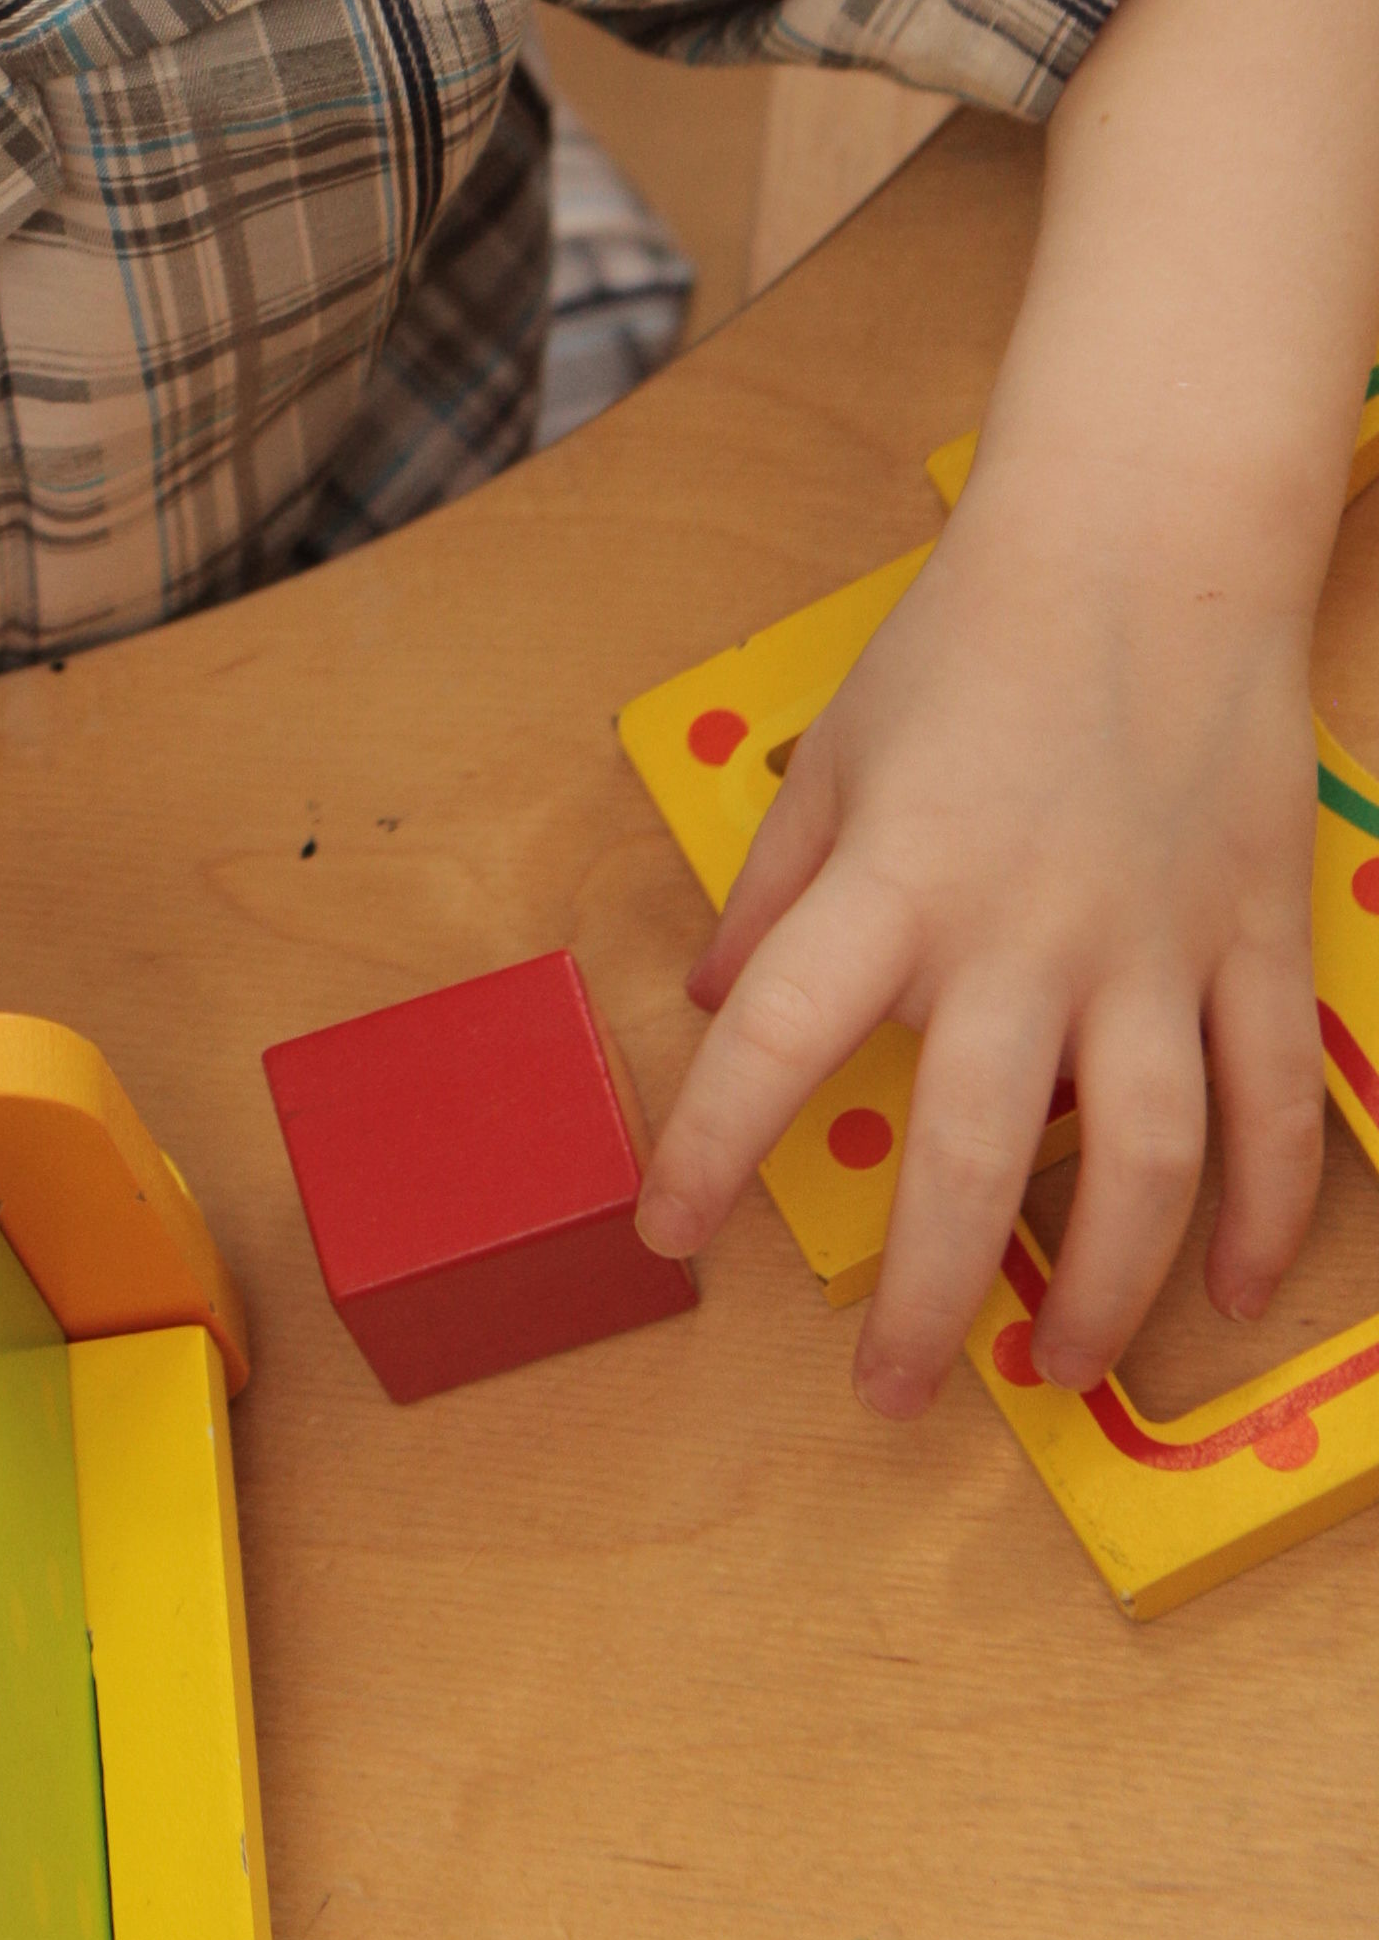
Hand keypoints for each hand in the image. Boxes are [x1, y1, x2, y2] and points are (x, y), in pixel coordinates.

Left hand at [631, 500, 1324, 1414]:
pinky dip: (1263, 1209)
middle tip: (890, 1394)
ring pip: (1139, 1162)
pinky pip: (1272, 1103)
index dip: (709, 1149)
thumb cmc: (972, 640)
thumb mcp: (836, 751)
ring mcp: (1154, 946)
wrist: (1146, 545)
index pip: (773, 1040)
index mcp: (897, 882)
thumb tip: (704, 1000)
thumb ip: (774, 886)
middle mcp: (1024, 934)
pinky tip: (1235, 1288)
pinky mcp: (1257, 939)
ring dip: (1101, 1287)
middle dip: (923, 1296)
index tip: (667, 1233)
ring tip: (1056, 1368)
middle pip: (966, 1153)